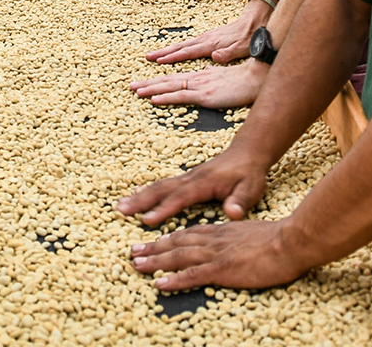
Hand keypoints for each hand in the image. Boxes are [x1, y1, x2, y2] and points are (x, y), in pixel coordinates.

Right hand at [117, 147, 267, 226]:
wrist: (249, 152)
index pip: (181, 198)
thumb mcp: (250, 189)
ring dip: (139, 195)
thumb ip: (240, 201)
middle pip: (162, 189)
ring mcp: (187, 176)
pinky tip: (137, 198)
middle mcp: (191, 178)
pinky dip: (148, 191)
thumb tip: (233, 213)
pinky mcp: (187, 178)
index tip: (147, 220)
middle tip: (120, 210)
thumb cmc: (250, 173)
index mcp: (204, 183)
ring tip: (121, 206)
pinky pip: (164, 185)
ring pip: (159, 186)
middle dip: (141, 200)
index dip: (164, 210)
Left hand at [129, 59, 268, 108]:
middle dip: (148, 83)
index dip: (159, 81)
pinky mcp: (205, 95)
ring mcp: (200, 86)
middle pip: (168, 80)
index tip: (145, 83)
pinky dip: (166, 97)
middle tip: (131, 86)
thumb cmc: (244, 80)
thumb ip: (216, 74)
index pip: (175, 78)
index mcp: (201, 76)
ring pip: (170, 86)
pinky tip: (154, 99)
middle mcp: (197, 79)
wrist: (256, 78)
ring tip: (136, 91)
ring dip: (151, 89)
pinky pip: (181, 96)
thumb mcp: (226, 77)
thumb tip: (209, 72)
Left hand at [131, 219, 309, 290]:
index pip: (189, 233)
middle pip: (177, 242)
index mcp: (221, 231)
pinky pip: (192, 275)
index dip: (169, 238)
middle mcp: (214, 240)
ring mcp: (216, 254)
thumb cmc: (279, 240)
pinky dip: (174, 279)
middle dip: (154, 248)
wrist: (290, 242)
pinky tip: (159, 284)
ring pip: (179, 256)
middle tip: (134, 252)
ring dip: (156, 261)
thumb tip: (231, 246)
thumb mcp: (252, 235)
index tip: (153, 242)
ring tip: (137, 265)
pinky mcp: (222, 269)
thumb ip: (237, 239)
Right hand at [145, 5, 262, 63]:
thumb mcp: (243, 48)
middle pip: (181, 46)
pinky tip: (175, 50)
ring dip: (169, 49)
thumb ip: (228, 54)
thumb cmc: (250, 37)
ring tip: (156, 54)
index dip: (173, 57)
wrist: (255, 20)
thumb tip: (214, 58)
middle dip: (164, 52)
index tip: (159, 61)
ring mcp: (207, 37)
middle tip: (148, 57)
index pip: (188, 52)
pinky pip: (189, 44)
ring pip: (184, 44)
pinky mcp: (209, 37)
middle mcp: (206, 40)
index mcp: (212, 45)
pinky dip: (179, 47)